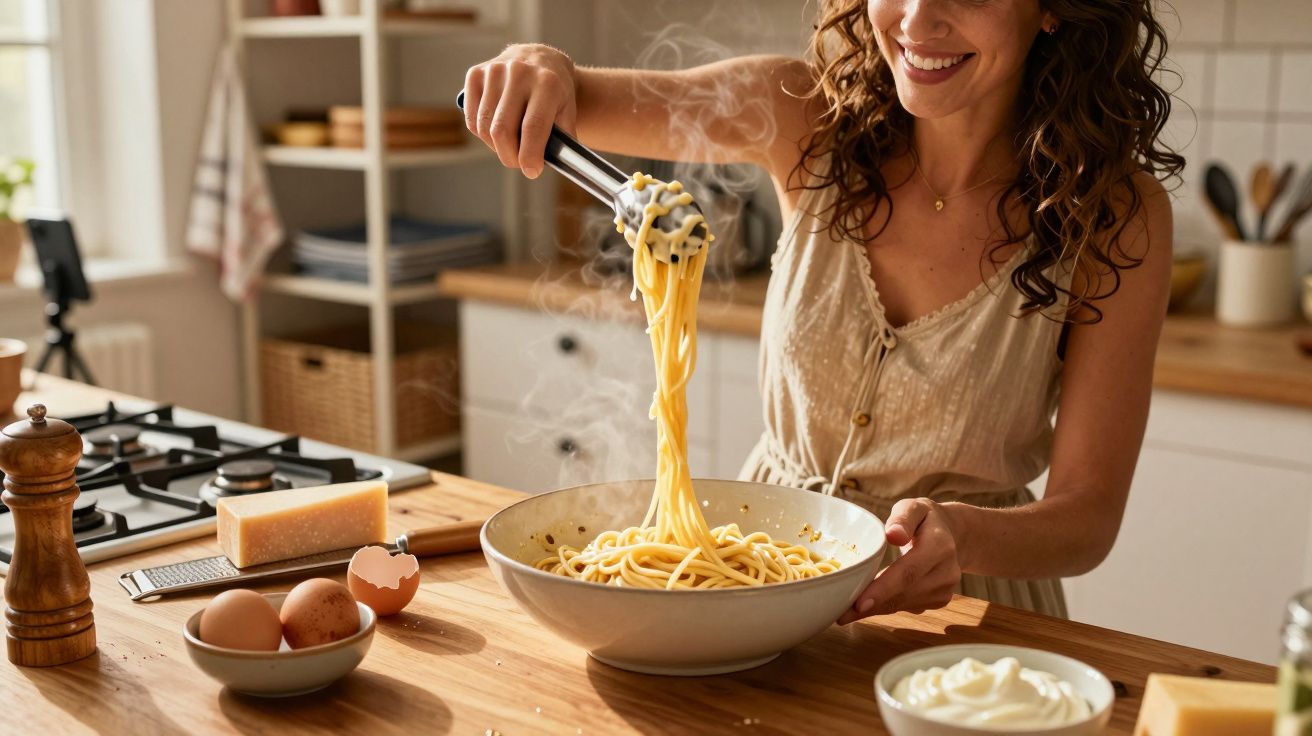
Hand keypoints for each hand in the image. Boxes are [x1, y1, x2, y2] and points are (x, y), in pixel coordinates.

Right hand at [463, 44, 577, 178]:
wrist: (539, 58)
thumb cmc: (555, 92)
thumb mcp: (568, 112)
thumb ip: (560, 140)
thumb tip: (542, 166)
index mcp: (547, 83)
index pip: (533, 127)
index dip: (530, 155)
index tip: (532, 172)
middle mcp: (519, 72)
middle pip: (502, 130)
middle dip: (510, 156)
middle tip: (518, 163)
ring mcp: (494, 71)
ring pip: (484, 127)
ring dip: (495, 146)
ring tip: (510, 145)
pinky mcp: (476, 74)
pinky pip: (472, 119)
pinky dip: (481, 133)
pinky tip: (496, 130)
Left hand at [837, 498, 961, 624]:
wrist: (954, 535)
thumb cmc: (925, 519)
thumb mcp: (914, 507)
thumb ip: (903, 517)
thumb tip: (893, 535)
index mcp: (940, 546)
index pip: (908, 572)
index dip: (883, 589)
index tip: (859, 603)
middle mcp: (946, 572)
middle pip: (903, 593)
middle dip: (870, 605)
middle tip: (840, 613)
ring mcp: (944, 590)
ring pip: (903, 604)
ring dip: (874, 610)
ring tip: (846, 611)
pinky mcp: (939, 600)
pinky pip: (906, 607)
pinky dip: (884, 607)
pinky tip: (866, 605)